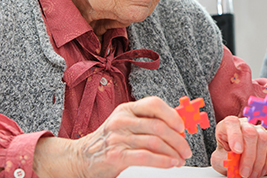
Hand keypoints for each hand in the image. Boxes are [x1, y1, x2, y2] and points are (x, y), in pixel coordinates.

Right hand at [33, 96, 191, 177]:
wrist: (80, 158)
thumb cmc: (107, 142)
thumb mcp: (124, 124)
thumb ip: (146, 123)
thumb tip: (176, 128)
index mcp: (126, 109)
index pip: (154, 104)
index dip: (172, 114)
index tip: (182, 127)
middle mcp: (121, 121)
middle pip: (158, 126)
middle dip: (178, 139)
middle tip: (186, 149)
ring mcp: (117, 138)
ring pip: (155, 142)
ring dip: (173, 152)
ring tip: (180, 159)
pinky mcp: (115, 156)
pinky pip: (146, 157)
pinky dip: (163, 161)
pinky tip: (171, 163)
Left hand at [211, 116, 266, 177]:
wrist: (242, 165)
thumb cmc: (229, 159)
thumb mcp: (220, 160)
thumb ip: (223, 159)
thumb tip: (230, 160)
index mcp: (228, 126)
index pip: (232, 123)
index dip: (235, 135)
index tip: (237, 151)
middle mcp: (245, 125)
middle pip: (250, 133)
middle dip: (248, 156)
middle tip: (244, 172)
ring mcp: (260, 130)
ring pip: (263, 140)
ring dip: (258, 162)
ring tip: (251, 174)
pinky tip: (261, 170)